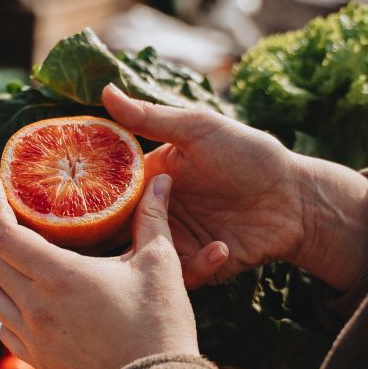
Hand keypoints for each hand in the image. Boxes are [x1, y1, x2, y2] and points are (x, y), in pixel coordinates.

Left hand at [0, 172, 197, 368]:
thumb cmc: (159, 326)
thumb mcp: (160, 265)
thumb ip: (153, 218)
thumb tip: (161, 179)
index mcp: (59, 276)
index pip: (3, 232)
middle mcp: (35, 306)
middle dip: (1, 233)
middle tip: (19, 219)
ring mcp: (32, 337)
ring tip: (21, 260)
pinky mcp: (37, 361)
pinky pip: (4, 328)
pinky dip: (8, 308)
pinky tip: (29, 302)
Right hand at [103, 85, 367, 291]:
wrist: (296, 199)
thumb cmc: (251, 155)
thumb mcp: (199, 129)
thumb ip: (151, 117)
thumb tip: (105, 91)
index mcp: (149, 179)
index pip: (104, 193)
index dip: (85, 200)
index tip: (71, 206)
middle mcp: (155, 213)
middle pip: (114, 234)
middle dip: (106, 242)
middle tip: (112, 242)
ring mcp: (174, 242)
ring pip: (141, 260)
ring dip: (152, 257)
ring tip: (169, 247)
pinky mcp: (196, 268)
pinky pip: (180, 277)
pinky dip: (198, 266)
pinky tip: (222, 247)